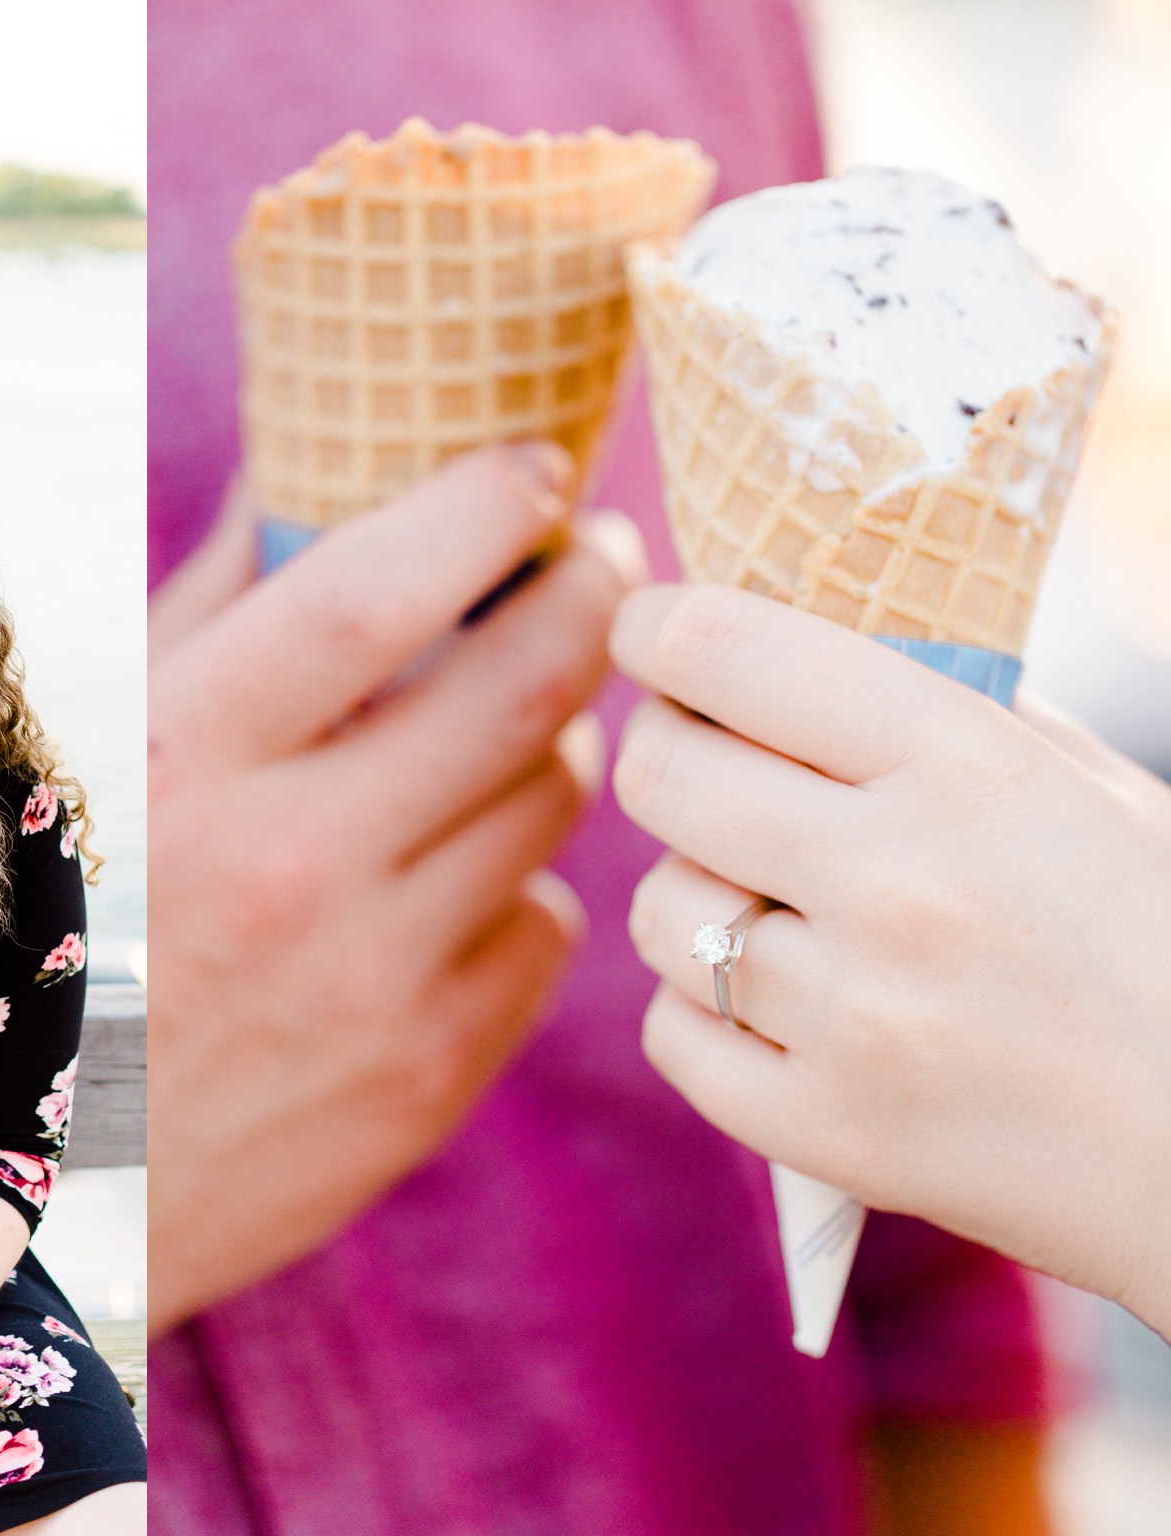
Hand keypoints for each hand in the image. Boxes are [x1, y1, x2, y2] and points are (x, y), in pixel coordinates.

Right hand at [146, 445, 642, 1333]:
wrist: (71, 1181)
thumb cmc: (81, 929)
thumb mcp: (99, 759)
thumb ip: (207, 614)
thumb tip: (307, 469)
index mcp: (187, 762)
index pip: (374, 595)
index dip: (480, 509)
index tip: (537, 468)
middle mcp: (288, 863)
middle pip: (516, 689)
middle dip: (591, 597)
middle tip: (612, 559)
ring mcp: (373, 976)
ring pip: (551, 801)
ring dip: (559, 736)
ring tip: (526, 718)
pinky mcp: (431, 1070)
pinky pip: (546, 924)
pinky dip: (526, 878)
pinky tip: (470, 875)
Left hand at [610, 583, 1170, 1329]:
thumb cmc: (1165, 937)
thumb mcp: (1081, 784)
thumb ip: (934, 709)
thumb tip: (774, 650)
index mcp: (966, 763)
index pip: (724, 651)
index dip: (654, 628)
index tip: (647, 633)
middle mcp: (897, 882)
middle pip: (660, 776)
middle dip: (666, 755)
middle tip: (699, 767)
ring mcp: (857, 1018)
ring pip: (659, 911)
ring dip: (695, 898)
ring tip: (769, 908)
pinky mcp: (830, 1132)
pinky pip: (672, 1034)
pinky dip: (706, 1015)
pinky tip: (779, 1007)